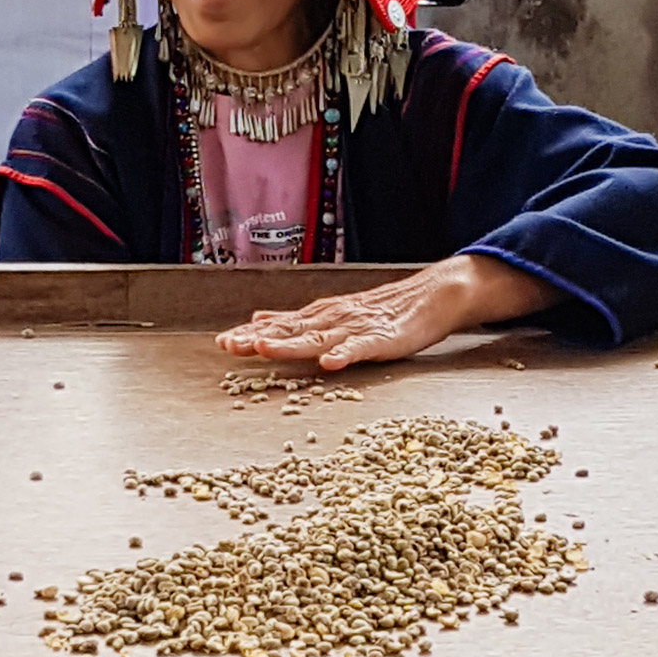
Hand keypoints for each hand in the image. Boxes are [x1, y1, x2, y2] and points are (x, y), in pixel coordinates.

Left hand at [215, 255, 562, 370]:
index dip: (251, 334)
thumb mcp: (335, 313)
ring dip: (292, 344)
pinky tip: (331, 362)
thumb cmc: (385, 310)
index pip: (282, 325)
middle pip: (292, 330)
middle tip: (229, 346)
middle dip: (260, 339)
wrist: (435, 294)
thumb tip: (257, 320)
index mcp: (323, 315)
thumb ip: (298, 320)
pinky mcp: (385, 338)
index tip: (222, 343)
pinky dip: (346, 353)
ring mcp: (359, 327)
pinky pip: (362, 347)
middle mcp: (336, 318)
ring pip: (320, 337)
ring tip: (266, 349)